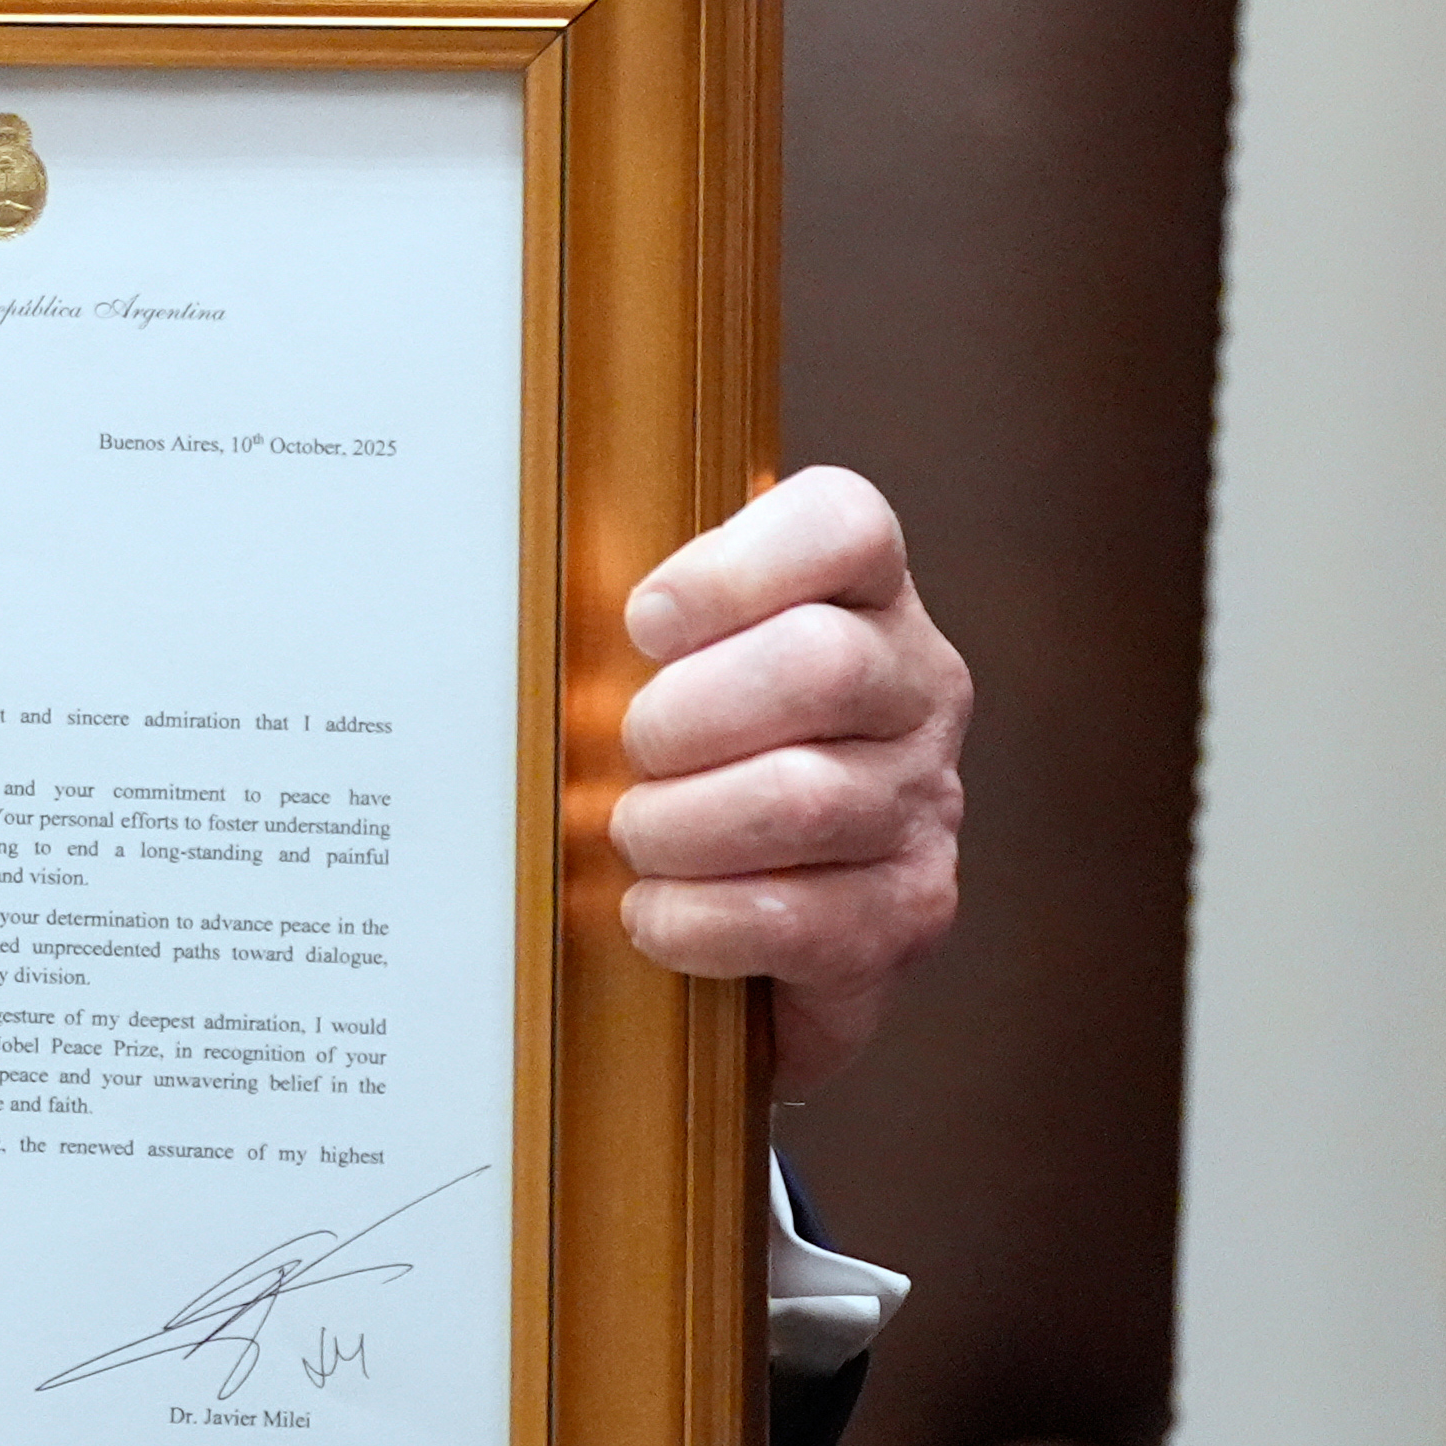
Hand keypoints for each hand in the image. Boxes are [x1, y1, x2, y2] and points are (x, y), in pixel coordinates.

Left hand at [609, 466, 967, 1096]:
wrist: (766, 899)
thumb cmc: (695, 746)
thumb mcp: (671, 653)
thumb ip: (637, 618)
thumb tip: (520, 622)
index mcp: (863, 592)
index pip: (843, 525)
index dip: (728, 571)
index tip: (644, 623)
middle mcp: (917, 685)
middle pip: (820, 663)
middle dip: (684, 716)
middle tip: (630, 749)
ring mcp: (926, 796)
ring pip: (804, 798)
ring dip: (680, 826)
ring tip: (637, 835)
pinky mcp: (910, 904)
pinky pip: (801, 917)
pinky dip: (699, 920)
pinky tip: (657, 910)